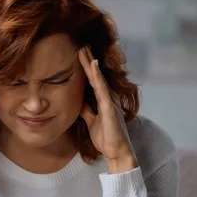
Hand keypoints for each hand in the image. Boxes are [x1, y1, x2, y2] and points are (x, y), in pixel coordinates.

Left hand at [78, 48, 137, 173]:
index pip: (93, 80)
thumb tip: (79, 101)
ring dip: (90, 63)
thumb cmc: (106, 138)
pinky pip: (101, 88)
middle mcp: (109, 97)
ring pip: (98, 78)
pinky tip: (92, 64)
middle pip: (96, 75)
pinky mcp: (109, 107)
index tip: (79, 54)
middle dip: (88, 60)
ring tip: (83, 49)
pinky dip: (96, 75)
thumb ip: (87, 110)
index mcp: (104, 100)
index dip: (86, 67)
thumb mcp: (92, 121)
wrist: (117, 152)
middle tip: (81, 44)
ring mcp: (110, 101)